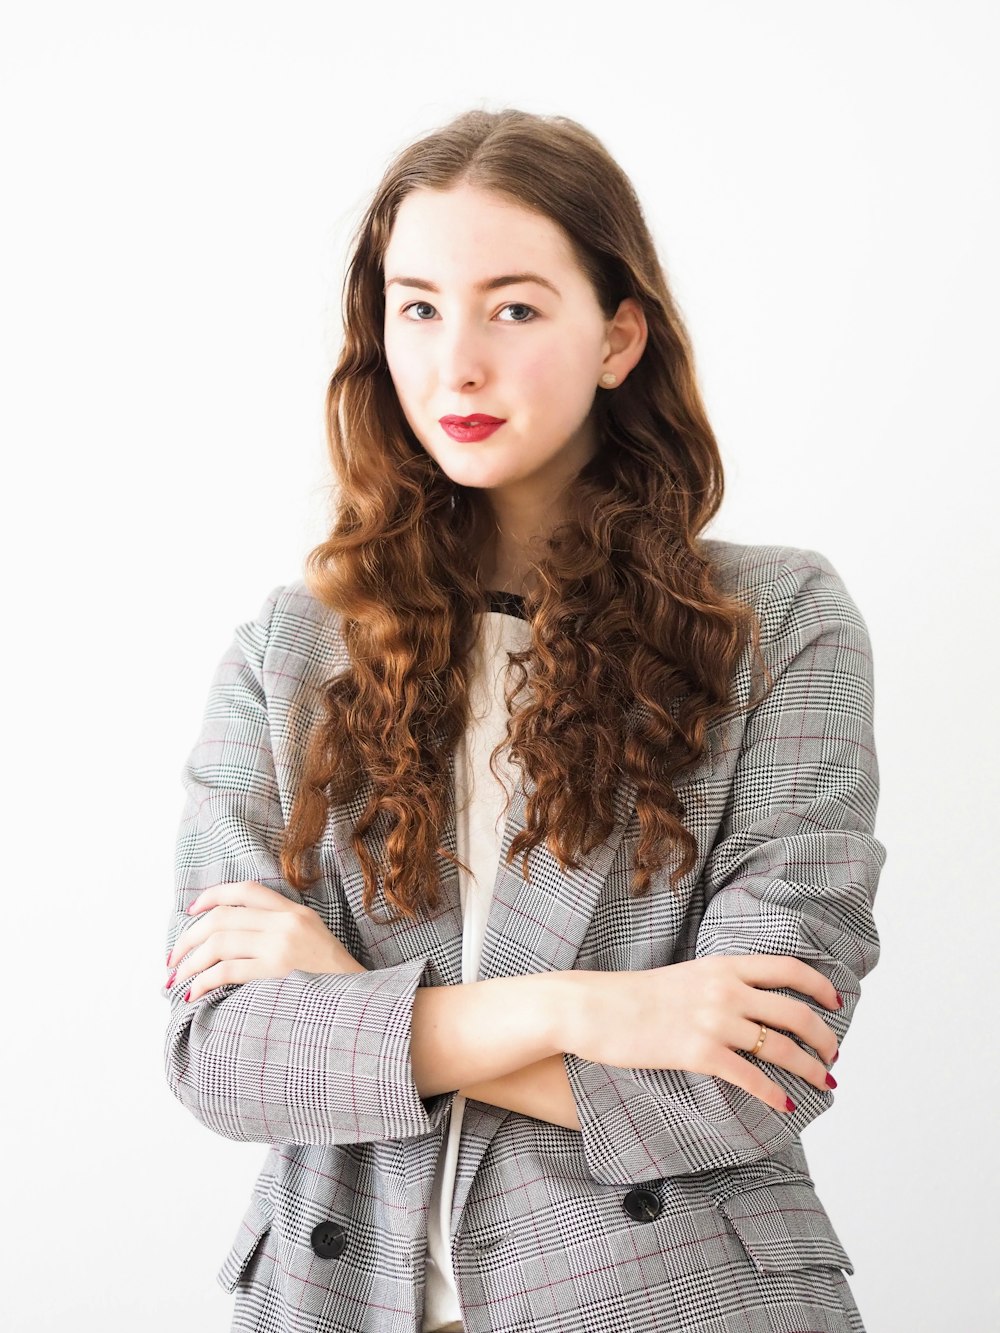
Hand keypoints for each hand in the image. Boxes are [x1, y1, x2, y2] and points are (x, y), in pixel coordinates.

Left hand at [165, 880, 366, 1001]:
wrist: (360, 1003)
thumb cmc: (333, 980)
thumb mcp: (314, 940)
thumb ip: (281, 930)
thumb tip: (232, 937)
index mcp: (295, 912)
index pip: (246, 890)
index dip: (212, 896)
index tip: (192, 910)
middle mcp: (286, 922)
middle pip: (222, 917)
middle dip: (188, 937)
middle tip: (173, 958)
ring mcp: (281, 946)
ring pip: (218, 942)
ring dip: (190, 962)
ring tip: (178, 979)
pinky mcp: (275, 972)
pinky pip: (226, 970)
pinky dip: (203, 981)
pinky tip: (193, 994)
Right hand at [561, 954, 841, 1113]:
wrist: (594, 1009)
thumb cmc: (632, 996)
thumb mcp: (684, 977)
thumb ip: (719, 984)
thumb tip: (748, 1003)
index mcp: (723, 965)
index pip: (787, 969)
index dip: (819, 986)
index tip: (835, 1003)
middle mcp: (725, 990)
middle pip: (794, 1012)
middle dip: (823, 1037)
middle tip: (833, 1054)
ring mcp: (714, 1021)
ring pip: (780, 1047)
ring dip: (809, 1068)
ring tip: (824, 1081)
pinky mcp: (699, 1053)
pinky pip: (750, 1077)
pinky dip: (774, 1094)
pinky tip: (785, 1105)